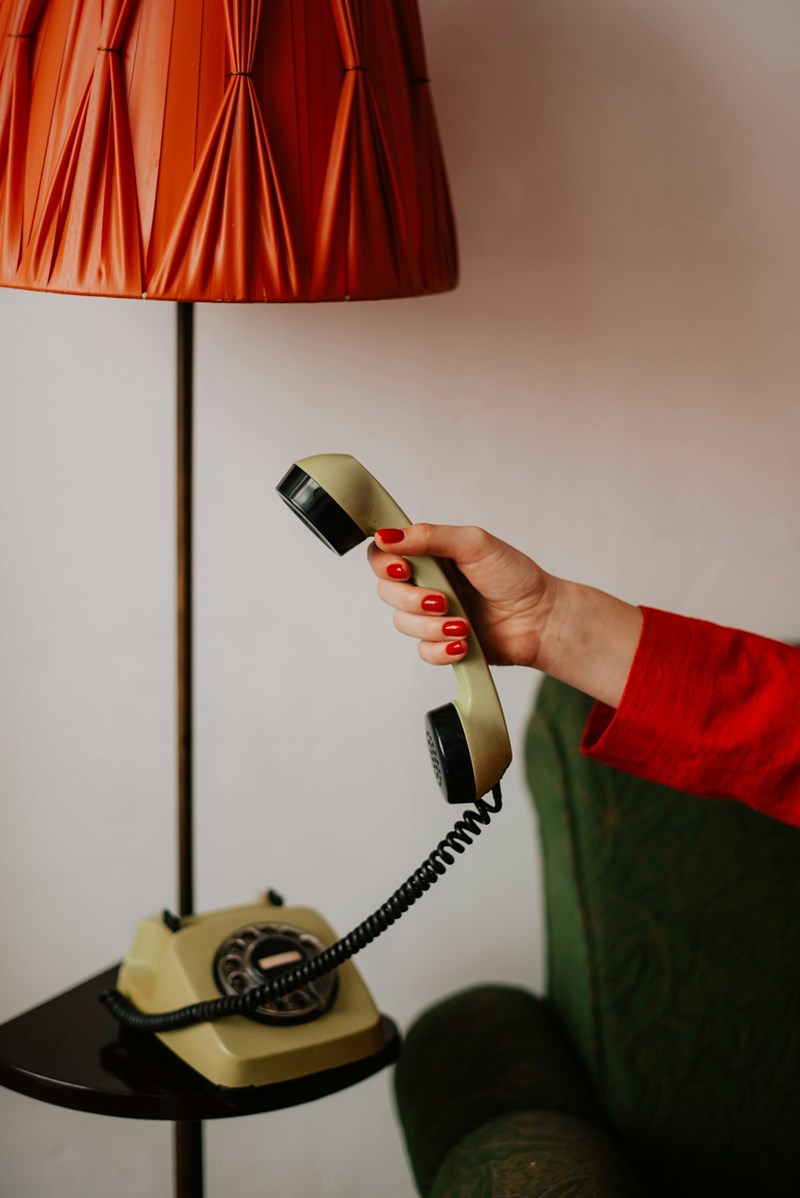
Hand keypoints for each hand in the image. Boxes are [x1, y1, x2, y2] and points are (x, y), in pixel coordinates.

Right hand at [368, 523, 642, 707]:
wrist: (541, 618)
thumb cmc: (514, 576)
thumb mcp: (474, 543)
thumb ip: (429, 536)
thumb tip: (387, 536)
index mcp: (429, 555)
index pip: (383, 556)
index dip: (385, 564)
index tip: (404, 569)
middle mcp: (425, 583)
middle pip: (387, 592)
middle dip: (412, 599)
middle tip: (442, 599)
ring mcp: (432, 615)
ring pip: (403, 623)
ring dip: (432, 626)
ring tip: (463, 624)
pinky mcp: (443, 643)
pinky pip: (423, 651)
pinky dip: (442, 648)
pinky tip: (464, 642)